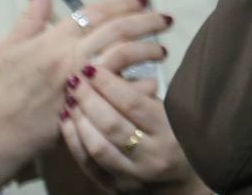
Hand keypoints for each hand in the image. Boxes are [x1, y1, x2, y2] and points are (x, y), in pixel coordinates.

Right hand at [0, 0, 169, 188]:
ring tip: (163, 49)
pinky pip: (124, 93)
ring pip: (124, 56)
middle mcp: (71, 57)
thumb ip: (31, 16)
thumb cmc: (0, 89)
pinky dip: (143, 85)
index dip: (122, 3)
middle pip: (117, 30)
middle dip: (147, 21)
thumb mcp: (9, 47)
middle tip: (166, 18)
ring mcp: (82, 83)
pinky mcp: (89, 108)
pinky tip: (154, 81)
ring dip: (149, 50)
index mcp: (53, 40)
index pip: (95, 12)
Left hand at [60, 66, 209, 193]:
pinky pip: (89, 164)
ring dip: (79, 120)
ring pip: (98, 146)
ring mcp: (132, 175)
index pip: (133, 104)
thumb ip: (147, 100)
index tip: (92, 68)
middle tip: (75, 80)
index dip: (109, 84)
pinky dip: (74, 142)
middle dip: (89, 99)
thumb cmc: (180, 140)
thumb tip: (111, 74)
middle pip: (111, 124)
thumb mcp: (175, 116)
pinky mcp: (116, 187)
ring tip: (69, 100)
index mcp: (169, 133)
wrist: (183, 184)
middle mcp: (152, 156)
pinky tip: (68, 123)